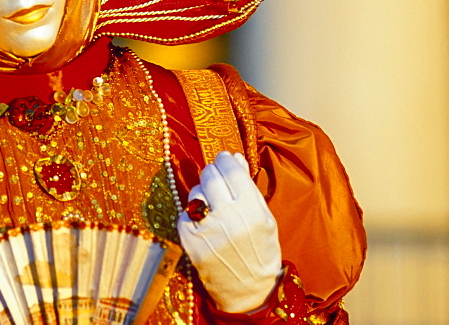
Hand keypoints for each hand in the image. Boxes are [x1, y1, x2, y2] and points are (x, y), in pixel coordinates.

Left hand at [177, 151, 282, 312]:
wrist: (249, 290)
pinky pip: (185, 213)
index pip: (231, 170)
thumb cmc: (260, 251)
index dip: (225, 160)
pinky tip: (203, 221)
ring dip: (202, 193)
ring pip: (195, 193)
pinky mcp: (190, 242)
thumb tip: (235, 157)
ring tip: (212, 204)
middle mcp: (228, 219)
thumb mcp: (264, 218)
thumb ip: (248, 186)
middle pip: (210, 176)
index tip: (224, 158)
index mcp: (251, 211)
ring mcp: (207, 231)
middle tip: (215, 176)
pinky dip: (192, 213)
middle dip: (212, 172)